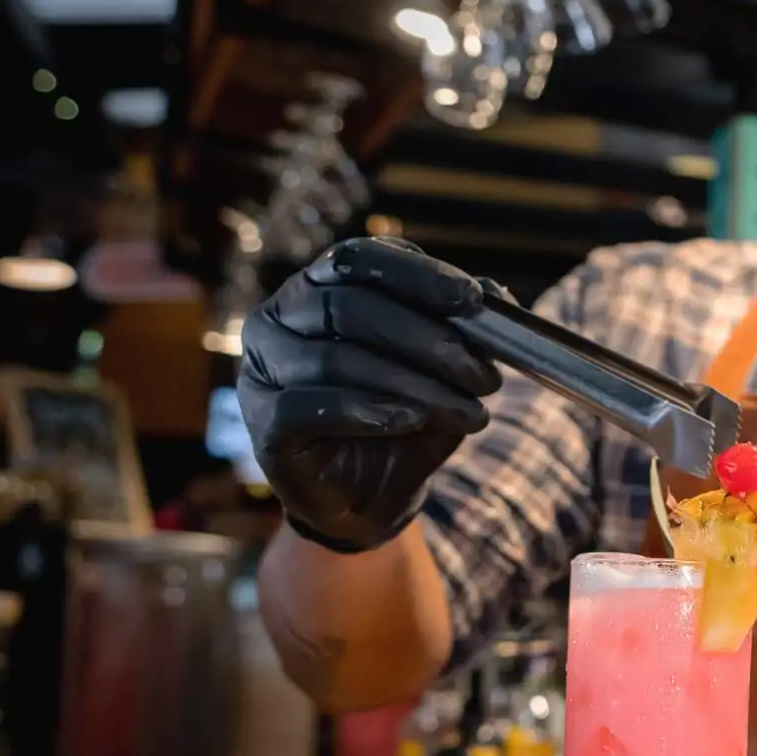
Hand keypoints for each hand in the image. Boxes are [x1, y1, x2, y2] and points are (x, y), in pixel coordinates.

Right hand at [240, 238, 502, 552]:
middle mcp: (279, 319)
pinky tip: (409, 420)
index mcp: (317, 288)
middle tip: (485, 376)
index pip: (358, 258)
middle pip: (351, 307)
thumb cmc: (404, 420)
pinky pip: (308, 406)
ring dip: (415, 385)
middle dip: (430, 340)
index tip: (473, 301)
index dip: (417, 275)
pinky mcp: (263, 423)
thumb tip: (493, 290)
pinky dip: (366, 411)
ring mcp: (263, 369)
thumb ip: (464, 329)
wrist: (372, 497)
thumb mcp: (445, 373)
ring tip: (468, 412)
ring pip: (338, 359)